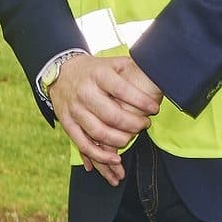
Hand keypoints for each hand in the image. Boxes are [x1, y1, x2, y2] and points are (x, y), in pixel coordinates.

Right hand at [46, 53, 161, 186]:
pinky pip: (83, 144)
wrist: (61, 73)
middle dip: (133, 124)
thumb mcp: (113, 62)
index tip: (154, 109)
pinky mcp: (67, 123)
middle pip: (112, 115)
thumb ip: (133, 68)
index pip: (122, 90)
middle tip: (144, 124)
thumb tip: (159, 73)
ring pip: (99, 133)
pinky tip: (115, 159)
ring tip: (131, 139)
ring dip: (120, 140)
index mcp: (98, 75)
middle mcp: (85, 92)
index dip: (141, 102)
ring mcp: (74, 109)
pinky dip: (99, 156)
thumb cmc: (95, 70)